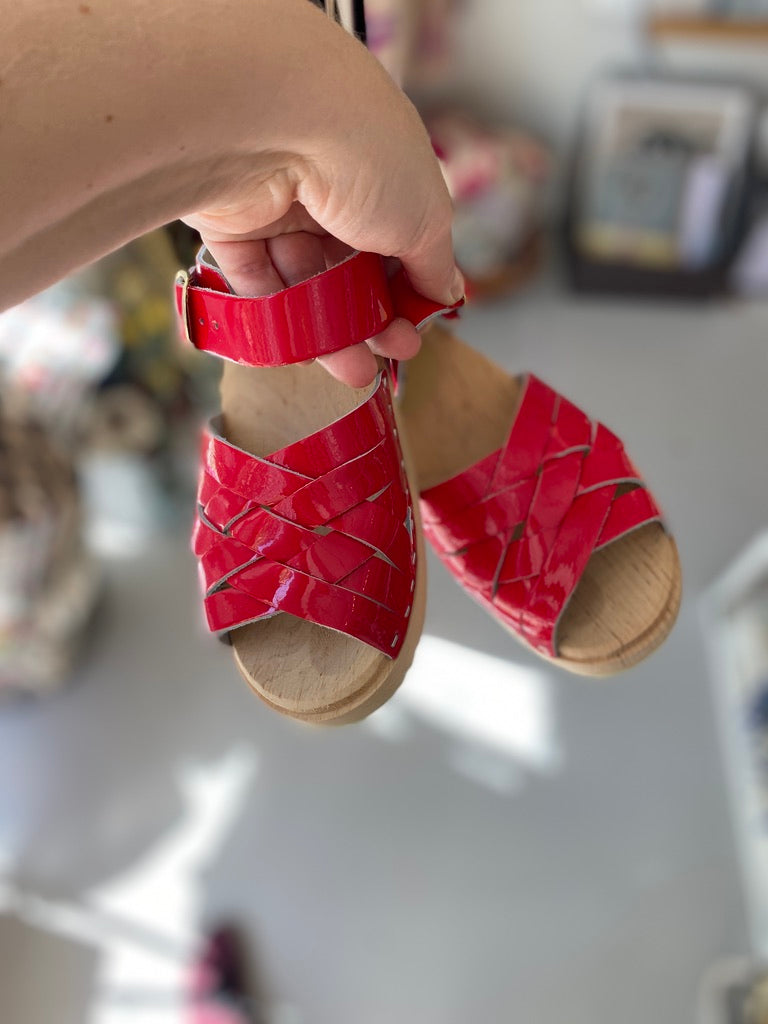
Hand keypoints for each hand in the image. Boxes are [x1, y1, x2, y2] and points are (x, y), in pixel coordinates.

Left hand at [183, 15, 461, 386]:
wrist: (273, 124)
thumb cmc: (366, 157)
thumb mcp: (426, 218)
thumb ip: (434, 264)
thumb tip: (447, 293)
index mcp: (381, 168)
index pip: (396, 240)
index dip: (408, 289)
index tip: (417, 327)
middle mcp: (329, 182)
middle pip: (350, 269)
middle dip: (372, 319)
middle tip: (389, 354)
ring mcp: (277, 203)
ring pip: (305, 283)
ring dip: (330, 331)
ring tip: (352, 370)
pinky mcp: (231, 225)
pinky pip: (257, 283)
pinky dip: (279, 318)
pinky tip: (304, 350)